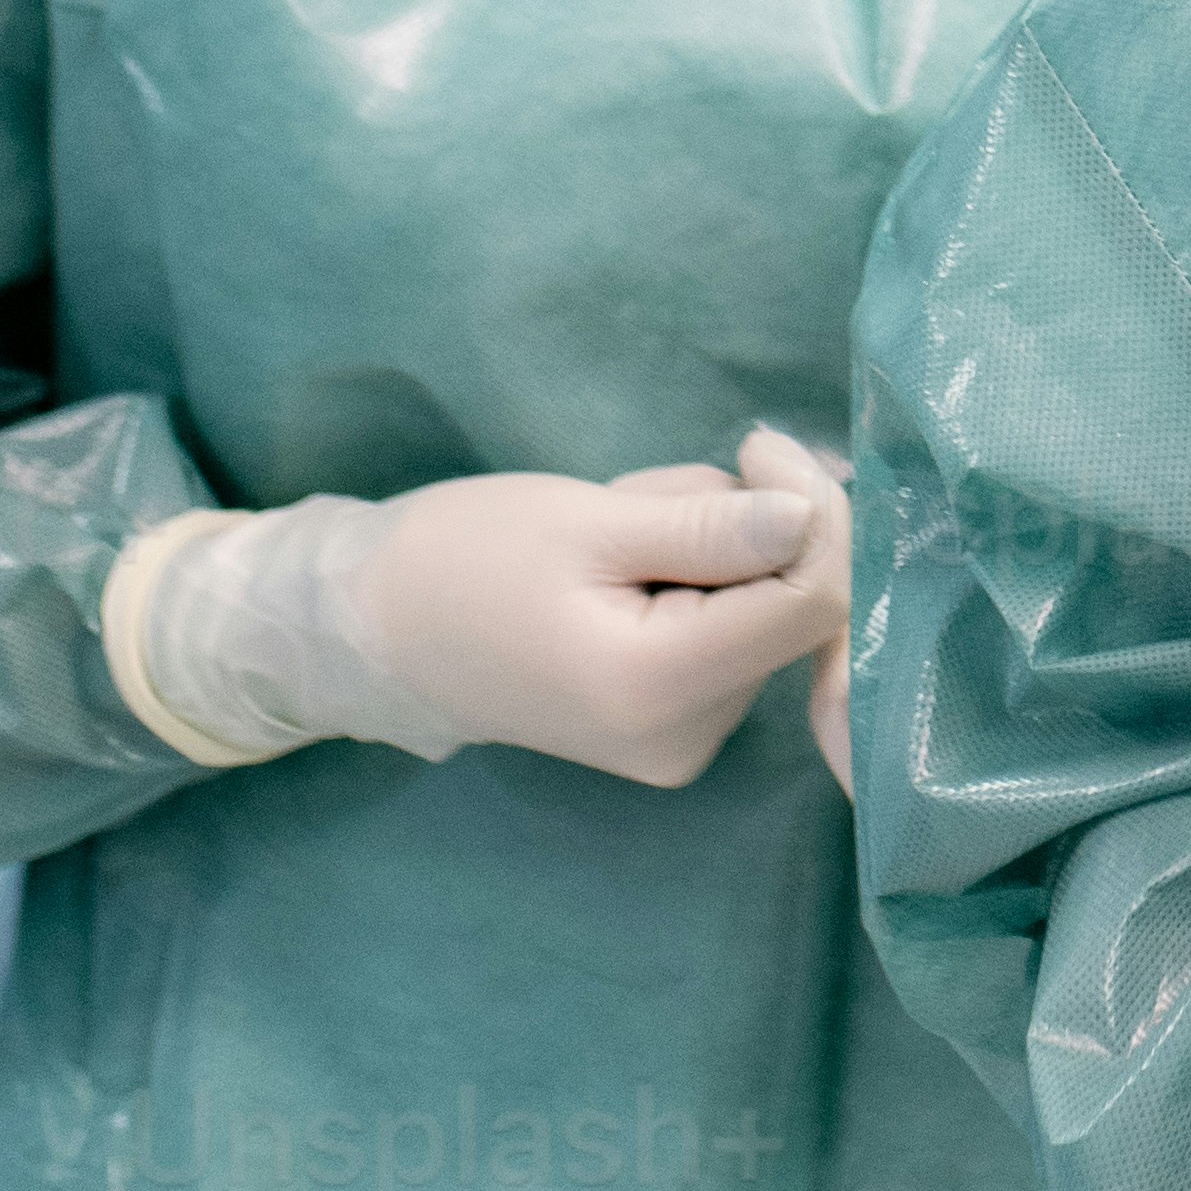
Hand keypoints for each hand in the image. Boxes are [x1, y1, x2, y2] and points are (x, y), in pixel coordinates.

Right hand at [118, 451, 844, 782]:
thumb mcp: (590, 521)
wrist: (374, 633)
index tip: (758, 446)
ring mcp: (681, 744)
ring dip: (710, 547)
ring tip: (614, 536)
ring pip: (760, 609)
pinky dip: (693, 582)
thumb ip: (712, 525)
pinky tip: (622, 571)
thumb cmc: (464, 561)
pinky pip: (726, 632)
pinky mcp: (672, 730)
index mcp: (662, 689)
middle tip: (644, 501)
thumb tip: (815, 517)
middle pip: (790, 603)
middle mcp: (687, 739)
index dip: (814, 508)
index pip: (816, 599)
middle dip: (743, 525)